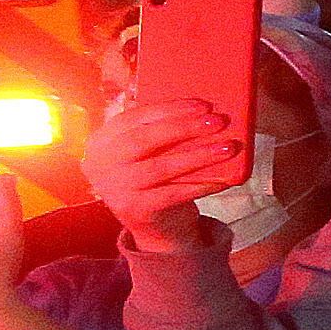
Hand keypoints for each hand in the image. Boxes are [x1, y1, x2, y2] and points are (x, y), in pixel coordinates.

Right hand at [85, 94, 240, 250]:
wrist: (155, 225)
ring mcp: (115, 188)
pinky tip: (224, 179)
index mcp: (103, 140)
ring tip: (228, 148)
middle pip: (144, 139)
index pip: (134, 117)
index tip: (203, 105)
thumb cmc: (158, 178)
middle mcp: (102, 163)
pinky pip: (173, 194)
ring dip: (198, 156)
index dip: (169, 109)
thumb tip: (202, 111)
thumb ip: (163, 131)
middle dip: (184, 128)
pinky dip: (201, 185)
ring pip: (160, 167)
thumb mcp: (151, 152)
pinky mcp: (134, 209)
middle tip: (218, 122)